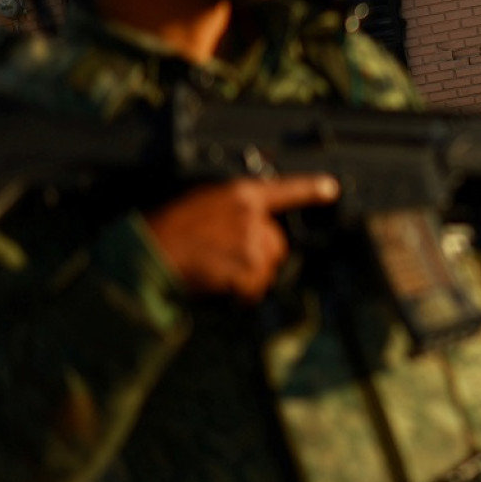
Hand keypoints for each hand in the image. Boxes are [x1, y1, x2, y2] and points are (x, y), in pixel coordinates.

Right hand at [146, 175, 339, 302]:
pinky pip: (255, 287)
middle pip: (277, 243)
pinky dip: (241, 293)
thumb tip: (251, 222)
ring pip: (267, 268)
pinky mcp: (247, 265)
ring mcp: (251, 240)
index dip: (310, 188)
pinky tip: (219, 285)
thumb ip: (233, 209)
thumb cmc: (168, 230)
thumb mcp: (202, 203)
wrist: (150, 252)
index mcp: (240, 194)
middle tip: (229, 260)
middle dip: (260, 256)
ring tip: (218, 271)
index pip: (284, 189)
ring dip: (248, 277)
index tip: (330, 188)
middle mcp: (251, 215)